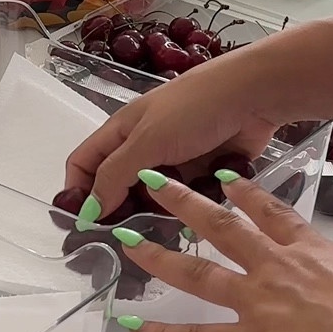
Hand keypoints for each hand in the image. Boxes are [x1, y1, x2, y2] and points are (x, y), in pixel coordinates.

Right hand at [65, 46, 283, 218]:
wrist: (254, 96)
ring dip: (159, 212)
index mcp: (122, 132)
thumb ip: (115, 176)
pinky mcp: (203, 173)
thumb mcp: (146, 141)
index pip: (84, 164)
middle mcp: (144, 147)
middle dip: (122, 210)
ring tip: (168, 224)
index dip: (78, 192)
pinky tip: (196, 217)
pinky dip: (190, 207)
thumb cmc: (193, 111)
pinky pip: (187, 200)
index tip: (85, 226)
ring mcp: (175, 161)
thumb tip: (88, 211)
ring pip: (155, 199)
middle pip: (119, 187)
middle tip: (129, 235)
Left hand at [115, 172, 332, 331]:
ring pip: (198, 273)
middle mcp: (275, 268)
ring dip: (158, 257)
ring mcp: (257, 302)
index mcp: (310, 251)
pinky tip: (134, 326)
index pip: (272, 214)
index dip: (247, 195)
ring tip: (127, 241)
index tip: (227, 179)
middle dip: (184, 202)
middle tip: (154, 182)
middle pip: (222, 228)